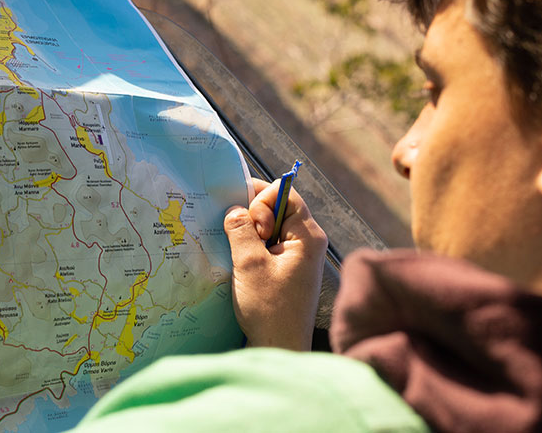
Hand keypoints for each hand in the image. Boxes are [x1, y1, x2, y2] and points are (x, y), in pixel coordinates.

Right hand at [224, 177, 327, 349]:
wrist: (280, 349)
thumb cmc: (269, 310)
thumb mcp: (249, 264)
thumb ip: (241, 230)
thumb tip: (233, 209)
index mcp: (308, 236)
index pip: (286, 193)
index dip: (262, 199)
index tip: (253, 226)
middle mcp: (306, 242)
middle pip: (277, 207)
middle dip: (253, 216)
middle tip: (244, 241)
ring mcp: (296, 256)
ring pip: (269, 227)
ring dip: (248, 234)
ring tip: (239, 254)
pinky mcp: (285, 270)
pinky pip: (266, 245)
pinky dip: (250, 247)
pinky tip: (238, 261)